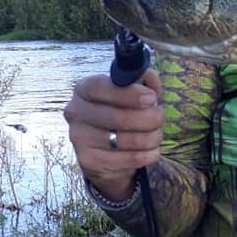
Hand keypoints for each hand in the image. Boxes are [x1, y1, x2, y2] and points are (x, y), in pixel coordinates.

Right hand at [63, 68, 164, 201]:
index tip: (152, 98)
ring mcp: (79, 138)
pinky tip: (151, 151)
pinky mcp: (89, 161)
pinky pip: (129, 159)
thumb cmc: (123, 114)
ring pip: (127, 139)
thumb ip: (145, 83)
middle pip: (118, 117)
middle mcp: (76, 112)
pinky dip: (148, 154)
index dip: (130, 93)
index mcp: (84, 89)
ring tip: (156, 134)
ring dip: (151, 137)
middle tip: (160, 117)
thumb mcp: (135, 95)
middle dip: (149, 118)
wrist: (106, 152)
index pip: (101, 87)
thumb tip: (150, 75)